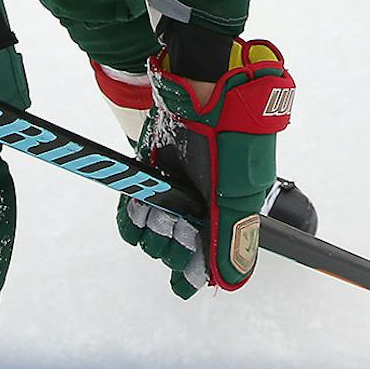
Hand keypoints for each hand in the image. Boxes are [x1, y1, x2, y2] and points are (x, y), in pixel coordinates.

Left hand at [118, 38, 293, 298]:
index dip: (194, 271)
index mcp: (230, 210)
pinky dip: (131, 218)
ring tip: (153, 216)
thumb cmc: (233, 139)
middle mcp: (202, 204)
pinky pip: (134, 210)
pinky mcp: (153, 174)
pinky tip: (133, 216)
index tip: (182, 282)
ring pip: (154, 232)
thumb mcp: (238, 193)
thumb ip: (232, 238)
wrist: (206, 86)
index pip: (209, 257)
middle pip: (178, 248)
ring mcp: (176, 189)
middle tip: (172, 232)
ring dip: (149, 232)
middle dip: (171, 247)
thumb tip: (231, 283)